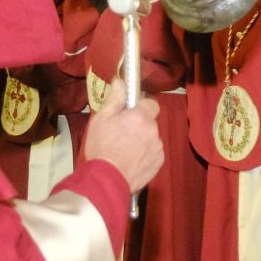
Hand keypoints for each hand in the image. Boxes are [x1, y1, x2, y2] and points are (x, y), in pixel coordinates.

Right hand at [81, 76, 163, 192]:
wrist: (107, 179)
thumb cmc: (102, 147)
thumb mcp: (102, 119)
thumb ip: (115, 99)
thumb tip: (120, 81)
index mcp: (141, 116)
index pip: (151, 103)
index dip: (141, 107)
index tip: (129, 113)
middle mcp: (153, 130)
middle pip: (149, 122)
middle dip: (139, 126)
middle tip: (121, 134)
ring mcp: (157, 148)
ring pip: (151, 138)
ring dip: (142, 141)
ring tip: (124, 151)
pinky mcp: (158, 163)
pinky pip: (153, 154)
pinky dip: (144, 155)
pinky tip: (130, 161)